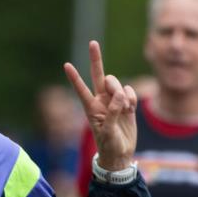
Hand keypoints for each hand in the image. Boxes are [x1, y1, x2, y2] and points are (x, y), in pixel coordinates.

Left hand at [64, 41, 137, 170]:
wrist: (121, 153)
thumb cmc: (109, 145)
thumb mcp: (107, 132)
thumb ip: (112, 113)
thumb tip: (119, 96)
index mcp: (91, 108)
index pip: (81, 89)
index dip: (75, 77)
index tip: (66, 65)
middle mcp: (101, 100)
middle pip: (99, 75)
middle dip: (96, 59)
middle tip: (92, 43)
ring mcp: (114, 100)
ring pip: (117, 83)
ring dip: (121, 92)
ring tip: (124, 109)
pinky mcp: (126, 103)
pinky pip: (129, 91)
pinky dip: (131, 98)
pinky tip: (130, 109)